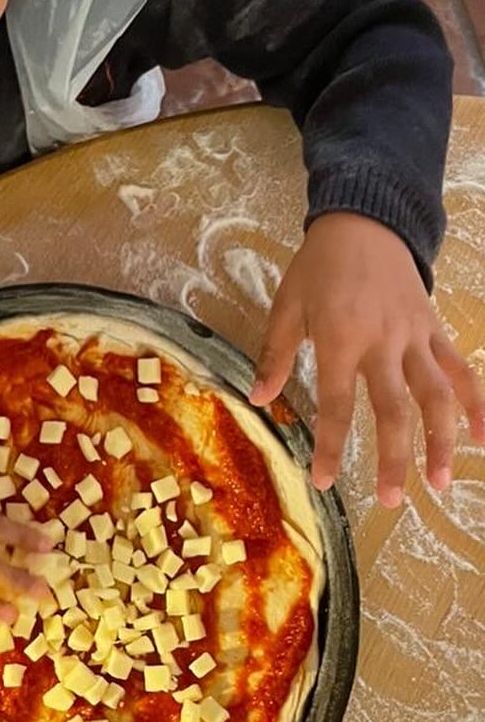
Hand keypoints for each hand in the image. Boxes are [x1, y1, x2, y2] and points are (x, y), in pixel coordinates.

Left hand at [251, 214, 484, 505]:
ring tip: (440, 482)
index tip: (323, 480)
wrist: (366, 220)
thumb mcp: (287, 304)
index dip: (330, 445)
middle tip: (389, 500)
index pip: (336, 404)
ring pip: (436, 396)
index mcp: (340, 339)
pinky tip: (484, 438)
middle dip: (391, 457)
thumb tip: (259, 399)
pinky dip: (476, 403)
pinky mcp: (435, 330)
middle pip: (393, 410)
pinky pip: (460, 371)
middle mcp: (383, 343)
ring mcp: (415, 338)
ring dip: (441, 441)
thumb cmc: (319, 266)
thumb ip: (276, 354)